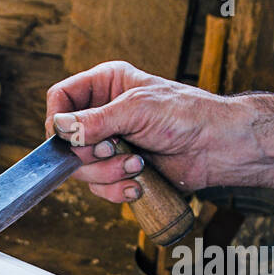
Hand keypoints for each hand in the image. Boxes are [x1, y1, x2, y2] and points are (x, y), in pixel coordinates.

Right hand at [45, 60, 273, 201]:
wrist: (216, 148)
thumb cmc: (186, 116)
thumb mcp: (138, 109)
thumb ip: (96, 120)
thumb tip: (61, 129)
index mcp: (105, 85)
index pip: (60, 98)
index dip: (57, 119)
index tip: (68, 137)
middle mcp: (102, 114)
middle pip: (65, 141)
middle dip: (90, 154)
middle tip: (114, 150)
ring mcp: (108, 145)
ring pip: (80, 169)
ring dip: (107, 173)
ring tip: (137, 165)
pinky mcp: (117, 170)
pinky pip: (98, 187)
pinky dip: (116, 189)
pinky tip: (138, 181)